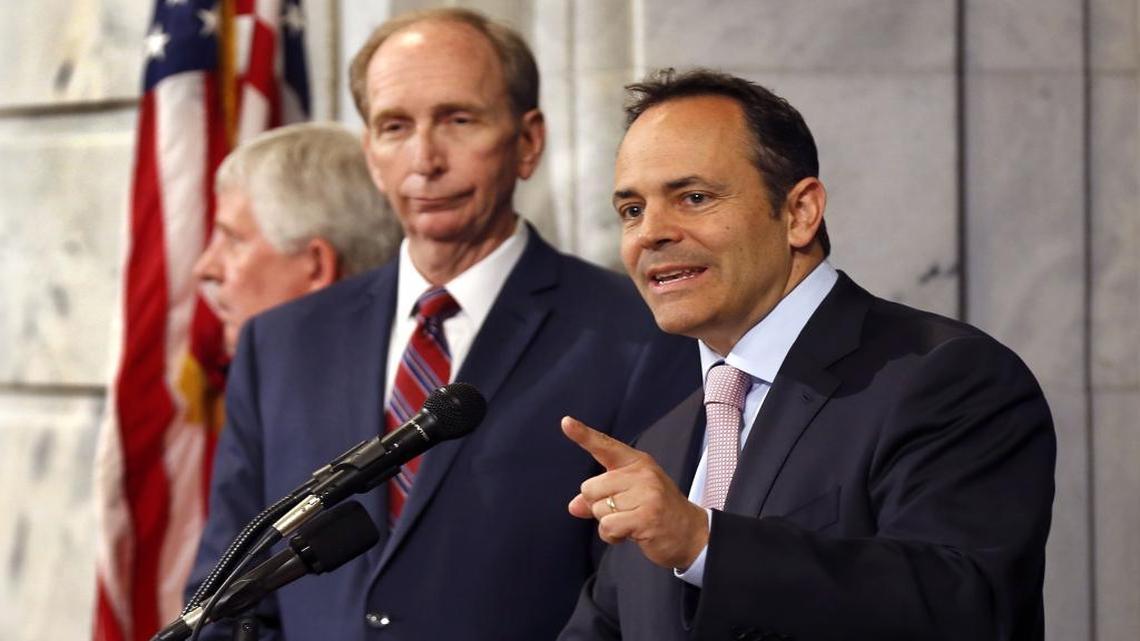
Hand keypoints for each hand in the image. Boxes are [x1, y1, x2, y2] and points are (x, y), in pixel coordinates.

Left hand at [562, 416, 708, 569]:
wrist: (691, 534)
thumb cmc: (657, 511)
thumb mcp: (630, 497)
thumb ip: (600, 497)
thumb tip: (574, 506)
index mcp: (637, 463)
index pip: (605, 446)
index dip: (583, 434)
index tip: (565, 422)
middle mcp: (641, 473)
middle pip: (590, 488)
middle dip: (598, 506)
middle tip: (624, 512)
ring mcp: (646, 494)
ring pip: (598, 510)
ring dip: (608, 523)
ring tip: (631, 523)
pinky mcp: (646, 516)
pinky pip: (608, 527)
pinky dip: (612, 536)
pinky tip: (630, 534)